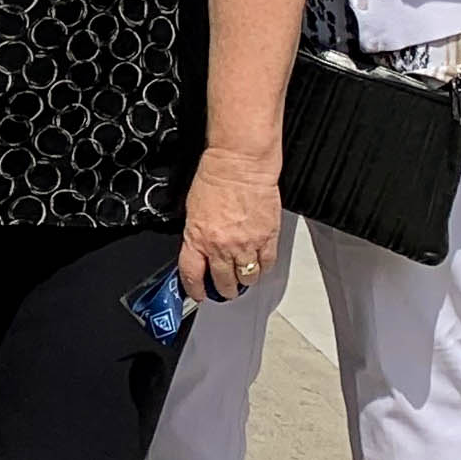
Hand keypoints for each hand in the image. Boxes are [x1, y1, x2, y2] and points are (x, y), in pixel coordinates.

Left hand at [180, 146, 281, 302]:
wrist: (239, 165)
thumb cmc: (214, 179)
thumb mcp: (192, 211)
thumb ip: (196, 236)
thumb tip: (199, 254)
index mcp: (197, 238)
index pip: (192, 274)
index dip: (195, 290)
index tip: (198, 295)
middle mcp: (221, 246)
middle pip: (223, 282)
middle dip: (223, 290)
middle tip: (225, 289)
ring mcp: (246, 244)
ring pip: (247, 277)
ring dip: (244, 281)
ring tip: (243, 278)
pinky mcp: (268, 238)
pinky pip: (267, 264)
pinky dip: (263, 268)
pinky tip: (259, 265)